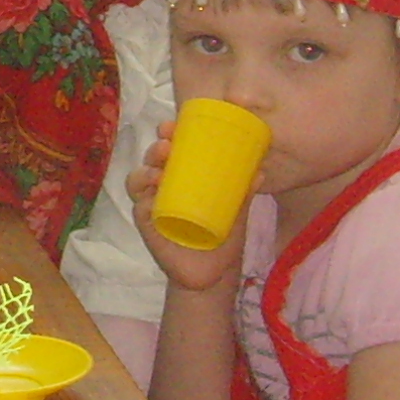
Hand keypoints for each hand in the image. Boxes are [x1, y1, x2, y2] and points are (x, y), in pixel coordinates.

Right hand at [128, 127, 243, 291]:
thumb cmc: (223, 235)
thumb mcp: (237, 210)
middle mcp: (165, 186)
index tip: (172, 125)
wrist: (215, 273)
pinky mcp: (149, 227)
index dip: (168, 134)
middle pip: (152, 160)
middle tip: (167, 145)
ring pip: (139, 180)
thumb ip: (245, 192)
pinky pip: (140, 209)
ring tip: (158, 171)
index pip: (171, 149)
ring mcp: (154, 206)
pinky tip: (151, 198)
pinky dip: (144, 201)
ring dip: (145, 171)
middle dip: (155, 149)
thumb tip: (260, 171)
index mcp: (184, 176)